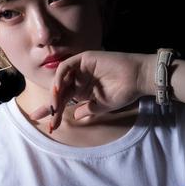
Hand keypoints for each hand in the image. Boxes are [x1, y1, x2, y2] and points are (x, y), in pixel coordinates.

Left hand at [30, 51, 154, 130]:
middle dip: (51, 106)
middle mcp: (79, 79)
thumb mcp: (102, 106)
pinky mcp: (84, 58)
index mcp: (82, 90)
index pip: (63, 101)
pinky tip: (58, 89)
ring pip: (60, 81)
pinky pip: (66, 67)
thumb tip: (74, 116)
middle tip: (47, 119)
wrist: (138, 79)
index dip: (54, 112)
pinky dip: (60, 77)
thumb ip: (87, 109)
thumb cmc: (124, 92)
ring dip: (55, 94)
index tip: (49, 127)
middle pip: (59, 92)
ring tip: (54, 107)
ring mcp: (80, 68)